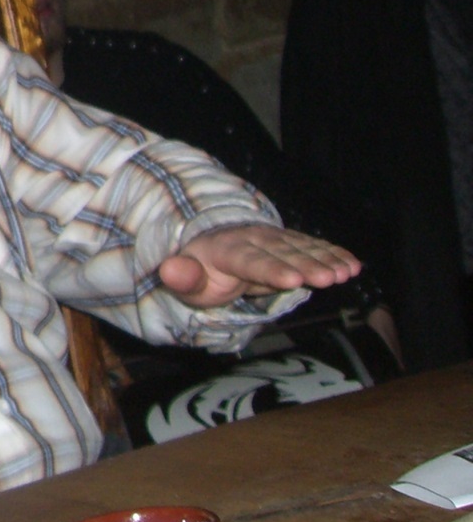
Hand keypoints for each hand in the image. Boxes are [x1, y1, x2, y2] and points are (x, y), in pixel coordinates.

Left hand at [158, 223, 361, 307]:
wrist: (215, 246)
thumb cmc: (203, 270)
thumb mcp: (188, 280)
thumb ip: (183, 278)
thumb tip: (168, 271)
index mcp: (227, 251)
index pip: (249, 261)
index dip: (270, 269)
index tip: (292, 279)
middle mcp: (254, 241)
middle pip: (282, 255)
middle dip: (307, 265)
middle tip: (328, 277)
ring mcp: (275, 241)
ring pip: (301, 250)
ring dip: (325, 259)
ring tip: (346, 272)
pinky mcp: (290, 244)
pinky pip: (313, 247)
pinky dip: (332, 254)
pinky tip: (352, 264)